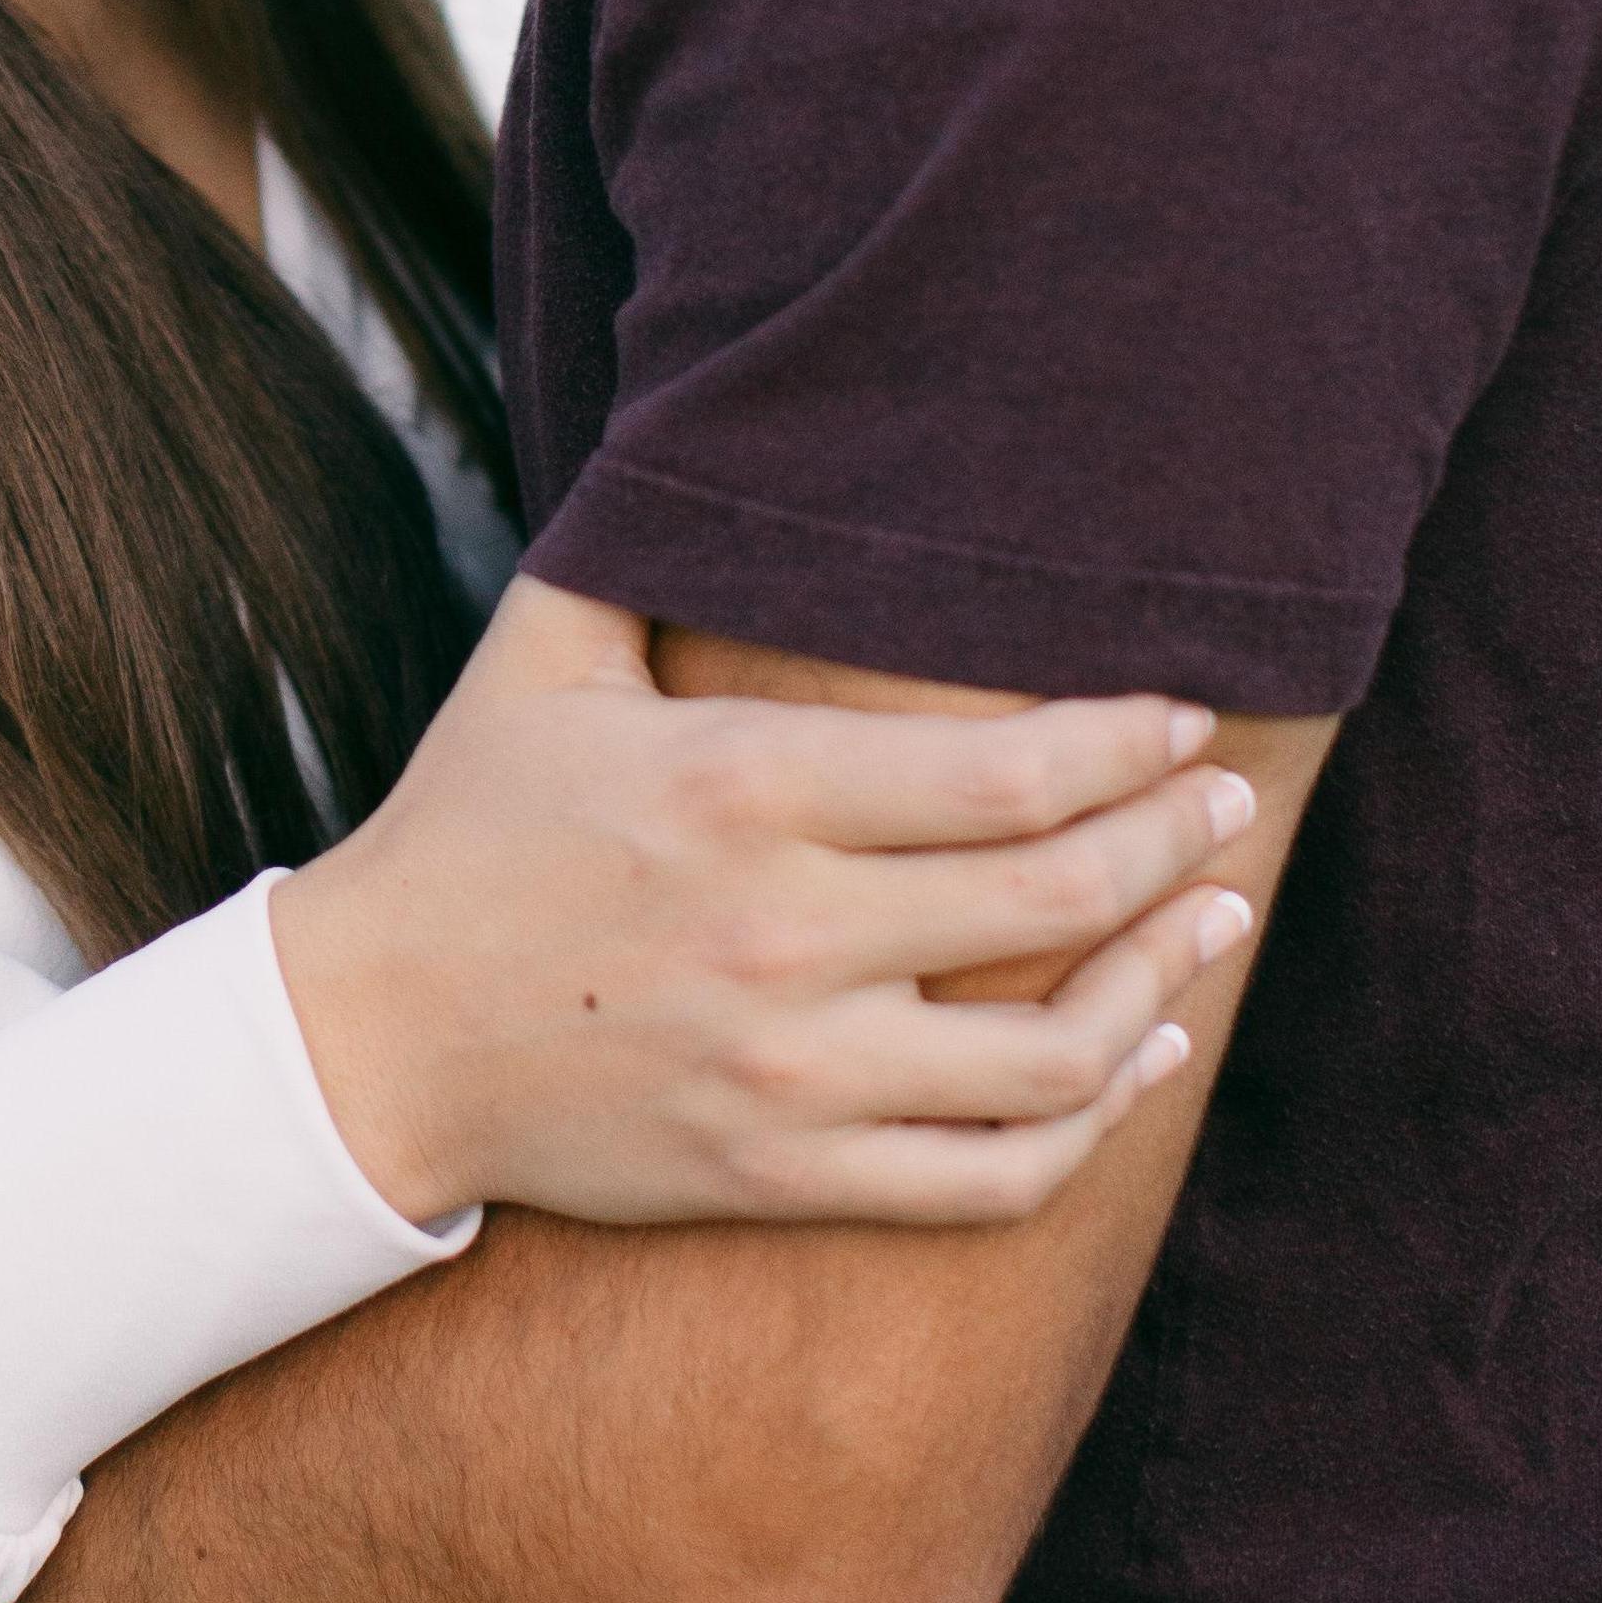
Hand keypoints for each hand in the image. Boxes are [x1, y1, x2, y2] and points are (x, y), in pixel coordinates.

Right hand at [267, 578, 1253, 1229]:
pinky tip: (1137, 1059)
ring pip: (1053, 1055)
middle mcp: (784, 934)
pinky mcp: (782, 1177)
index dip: (1123, 741)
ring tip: (1218, 919)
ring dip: (1165, 979)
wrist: (369, 1035)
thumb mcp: (539, 655)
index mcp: (739, 791)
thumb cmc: (465, 825)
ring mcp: (790, 1073)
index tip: (1184, 714)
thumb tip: (714, 423)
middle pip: (1055, 895)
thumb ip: (639, 545)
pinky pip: (989, 1178)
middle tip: (1232, 799)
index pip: (1001, 770)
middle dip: (1177, 838)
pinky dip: (1092, 1122)